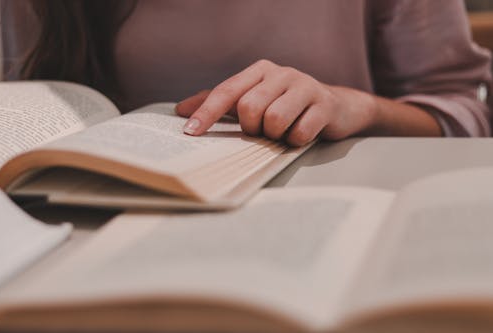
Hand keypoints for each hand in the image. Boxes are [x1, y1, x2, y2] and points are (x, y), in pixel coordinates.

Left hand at [176, 59, 380, 145]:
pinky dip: (294, 141)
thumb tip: (182, 110)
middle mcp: (281, 73)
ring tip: (282, 132)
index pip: (226, 91)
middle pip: (249, 107)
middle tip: (262, 131)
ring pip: (274, 119)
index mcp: (260, 71)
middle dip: (252, 128)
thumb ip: (220, 103)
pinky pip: (298, 133)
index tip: (190, 132)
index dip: (206, 112)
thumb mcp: (253, 99)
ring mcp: (305, 86)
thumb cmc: (287, 106)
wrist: (335, 107)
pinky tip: (300, 135)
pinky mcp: (324, 104)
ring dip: (274, 135)